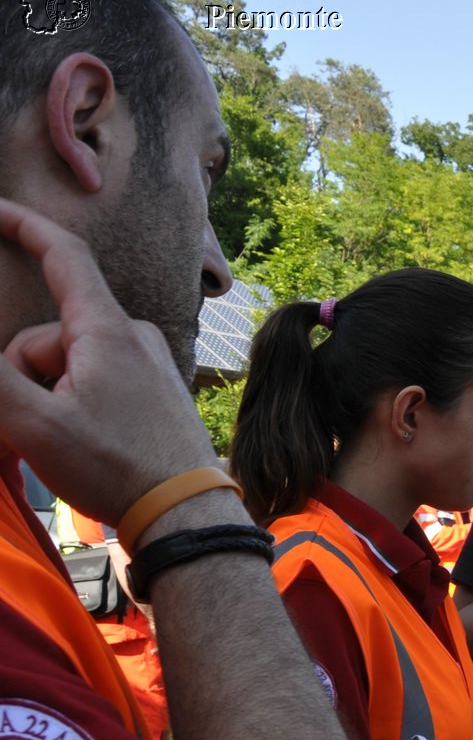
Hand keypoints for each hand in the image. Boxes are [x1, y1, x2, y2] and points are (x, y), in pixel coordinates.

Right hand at [0, 200, 216, 524]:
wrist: (184, 513)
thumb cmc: (116, 467)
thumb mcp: (35, 423)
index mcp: (108, 331)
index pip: (63, 255)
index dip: (24, 225)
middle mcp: (133, 336)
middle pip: (48, 335)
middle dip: (22, 374)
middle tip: (35, 428)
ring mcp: (146, 364)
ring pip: (66, 365)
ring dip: (45, 398)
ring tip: (62, 444)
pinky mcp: (151, 391)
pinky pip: (92, 384)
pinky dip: (70, 407)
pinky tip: (80, 446)